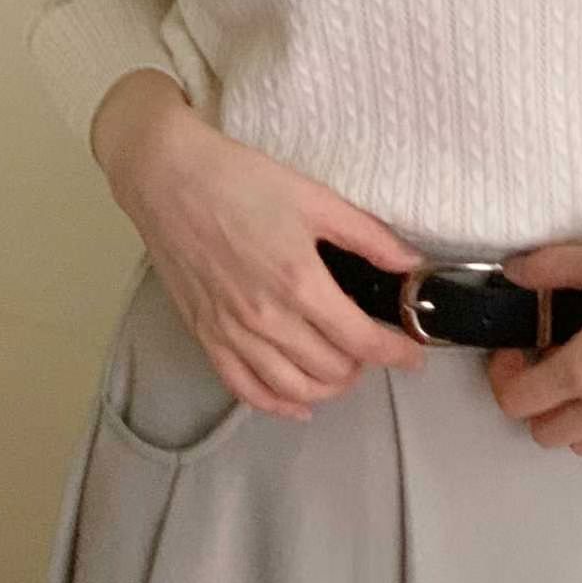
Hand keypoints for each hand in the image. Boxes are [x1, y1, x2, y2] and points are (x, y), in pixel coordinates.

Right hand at [91, 71, 428, 420]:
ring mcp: (232, 332)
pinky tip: (298, 404)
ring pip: (293, 388)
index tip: (413, 354)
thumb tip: (412, 264)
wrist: (168, 178)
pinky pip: (245, 388)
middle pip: (332, 369)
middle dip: (364, 365)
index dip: (396, 353)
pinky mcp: (205, 335)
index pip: (362, 341)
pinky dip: (277, 405)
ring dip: (327, 389)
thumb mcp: (316, 198)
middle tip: (373, 347)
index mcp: (301, 283)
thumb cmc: (241, 181)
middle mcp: (267, 318)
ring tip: (343, 371)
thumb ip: (368, 236)